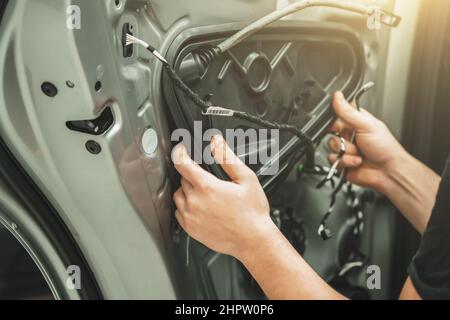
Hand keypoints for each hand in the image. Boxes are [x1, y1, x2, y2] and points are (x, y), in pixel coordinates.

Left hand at [172, 135, 274, 259]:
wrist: (253, 240)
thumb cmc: (252, 212)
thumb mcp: (245, 178)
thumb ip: (227, 158)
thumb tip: (217, 142)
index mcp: (207, 187)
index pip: (182, 164)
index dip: (180, 153)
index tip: (181, 150)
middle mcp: (195, 202)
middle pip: (182, 179)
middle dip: (191, 175)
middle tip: (207, 179)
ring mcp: (190, 217)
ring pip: (178, 196)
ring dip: (187, 190)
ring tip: (204, 193)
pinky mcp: (190, 229)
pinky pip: (179, 212)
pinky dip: (185, 207)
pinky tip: (201, 207)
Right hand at [328, 92, 407, 192]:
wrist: (388, 172)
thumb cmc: (385, 148)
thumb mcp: (366, 125)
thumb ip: (348, 111)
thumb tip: (337, 96)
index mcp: (355, 122)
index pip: (337, 114)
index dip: (334, 118)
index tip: (339, 124)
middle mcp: (349, 135)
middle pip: (330, 131)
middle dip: (342, 138)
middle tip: (353, 140)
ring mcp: (345, 149)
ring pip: (330, 147)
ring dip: (346, 152)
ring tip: (359, 153)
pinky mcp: (341, 162)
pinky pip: (332, 159)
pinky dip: (345, 161)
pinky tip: (356, 161)